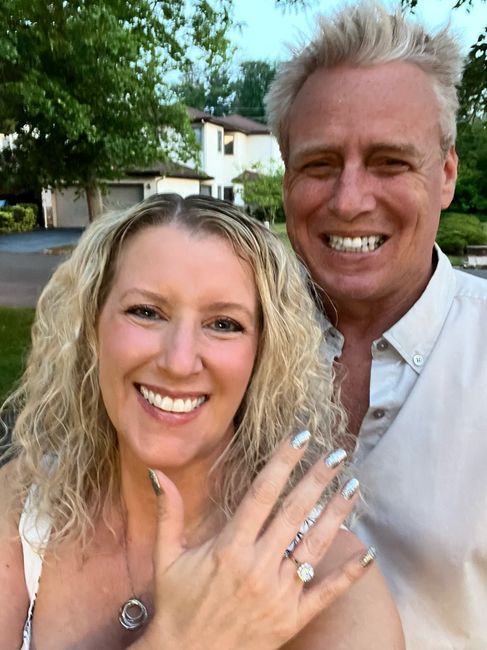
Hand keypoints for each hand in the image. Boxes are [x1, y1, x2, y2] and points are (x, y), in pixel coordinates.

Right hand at [140, 433, 372, 649]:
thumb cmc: (177, 605)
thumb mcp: (167, 557)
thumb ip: (168, 513)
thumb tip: (157, 474)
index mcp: (229, 547)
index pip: (262, 493)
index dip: (283, 462)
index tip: (300, 437)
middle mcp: (257, 566)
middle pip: (294, 512)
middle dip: (317, 479)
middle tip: (337, 454)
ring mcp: (278, 593)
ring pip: (315, 546)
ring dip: (337, 514)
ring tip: (354, 487)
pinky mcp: (292, 618)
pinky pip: (326, 594)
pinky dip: (348, 575)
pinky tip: (367, 555)